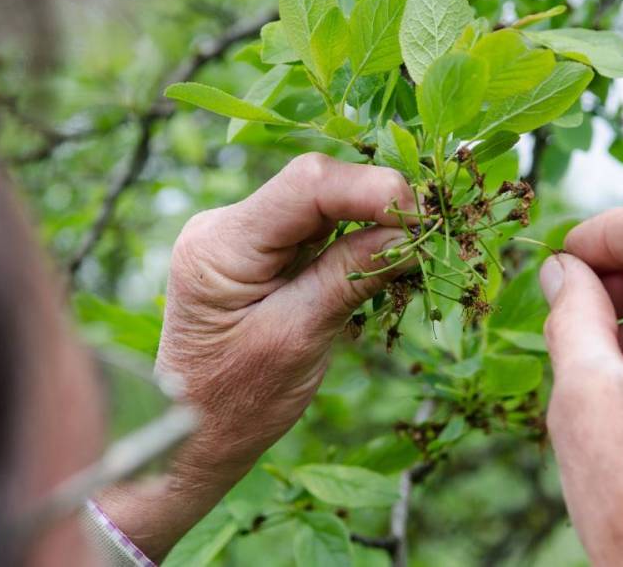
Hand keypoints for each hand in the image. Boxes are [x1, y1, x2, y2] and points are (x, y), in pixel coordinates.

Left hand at [98, 153, 415, 559]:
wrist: (192, 437)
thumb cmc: (236, 403)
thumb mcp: (299, 338)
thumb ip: (350, 277)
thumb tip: (410, 232)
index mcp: (221, 244)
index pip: (306, 184)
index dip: (372, 189)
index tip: (422, 219)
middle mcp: (226, 225)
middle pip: (316, 186)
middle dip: (378, 203)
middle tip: (429, 236)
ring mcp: (243, 235)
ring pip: (323, 202)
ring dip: (374, 221)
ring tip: (414, 251)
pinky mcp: (261, 251)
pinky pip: (319, 227)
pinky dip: (358, 239)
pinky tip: (385, 260)